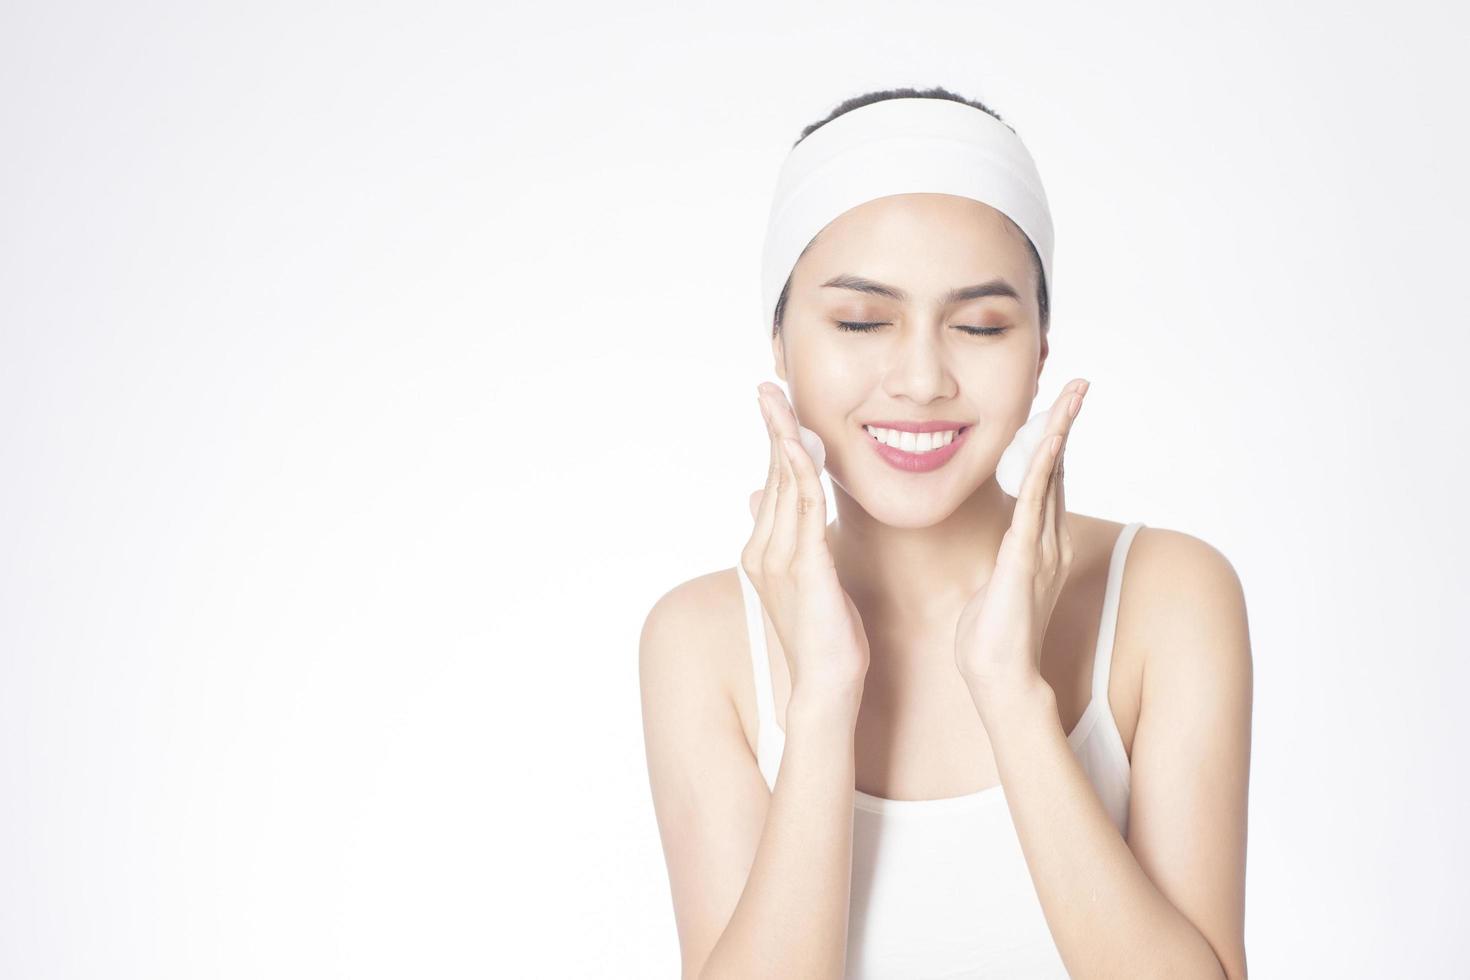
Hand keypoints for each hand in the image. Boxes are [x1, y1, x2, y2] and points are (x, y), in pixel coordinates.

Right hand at [742, 382, 869, 700]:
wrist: (827, 686)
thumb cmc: (825, 639)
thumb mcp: (807, 581)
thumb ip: (791, 541)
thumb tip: (765, 501)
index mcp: (764, 551)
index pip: (772, 484)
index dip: (774, 443)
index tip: (776, 406)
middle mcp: (764, 550)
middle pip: (772, 476)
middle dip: (772, 428)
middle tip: (770, 386)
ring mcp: (780, 559)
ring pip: (785, 485)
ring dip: (785, 439)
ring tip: (782, 402)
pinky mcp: (806, 568)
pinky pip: (806, 509)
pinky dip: (806, 472)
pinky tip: (809, 446)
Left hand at [954, 378, 1089, 706]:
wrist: (998, 676)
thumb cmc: (990, 637)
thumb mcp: (996, 585)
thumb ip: (1002, 561)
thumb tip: (998, 551)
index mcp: (1040, 543)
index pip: (1049, 480)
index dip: (1053, 439)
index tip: (1057, 405)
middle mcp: (1049, 539)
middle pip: (1060, 467)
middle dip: (1067, 422)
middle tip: (1078, 382)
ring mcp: (1041, 546)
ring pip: (1053, 475)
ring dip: (1061, 431)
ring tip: (1073, 394)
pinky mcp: (1025, 556)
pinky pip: (1035, 502)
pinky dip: (1043, 467)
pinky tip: (1049, 439)